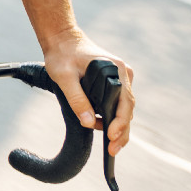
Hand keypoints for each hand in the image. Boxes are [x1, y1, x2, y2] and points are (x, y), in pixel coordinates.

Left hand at [42, 30, 135, 152]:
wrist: (62, 39)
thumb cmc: (62, 55)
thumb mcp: (64, 77)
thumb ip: (77, 99)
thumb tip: (89, 123)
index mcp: (116, 70)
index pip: (125, 103)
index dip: (120, 123)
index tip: (112, 138)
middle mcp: (123, 74)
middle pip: (128, 109)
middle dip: (121, 131)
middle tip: (112, 151)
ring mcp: (120, 77)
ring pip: (124, 108)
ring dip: (117, 125)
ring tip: (108, 143)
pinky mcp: (114, 81)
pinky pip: (117, 102)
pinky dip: (112, 116)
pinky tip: (103, 126)